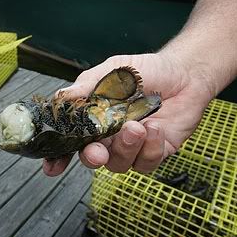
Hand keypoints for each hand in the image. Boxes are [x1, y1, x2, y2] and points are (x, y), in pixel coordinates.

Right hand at [43, 52, 213, 175]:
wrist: (184, 73)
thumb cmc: (146, 70)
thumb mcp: (112, 72)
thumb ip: (87, 86)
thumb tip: (60, 97)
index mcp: (95, 119)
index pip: (72, 142)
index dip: (59, 156)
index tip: (52, 165)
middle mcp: (111, 137)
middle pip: (93, 158)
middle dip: (93, 157)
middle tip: (98, 151)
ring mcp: (133, 146)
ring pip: (120, 164)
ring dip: (126, 147)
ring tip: (136, 126)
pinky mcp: (156, 152)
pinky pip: (147, 162)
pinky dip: (151, 147)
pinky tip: (155, 127)